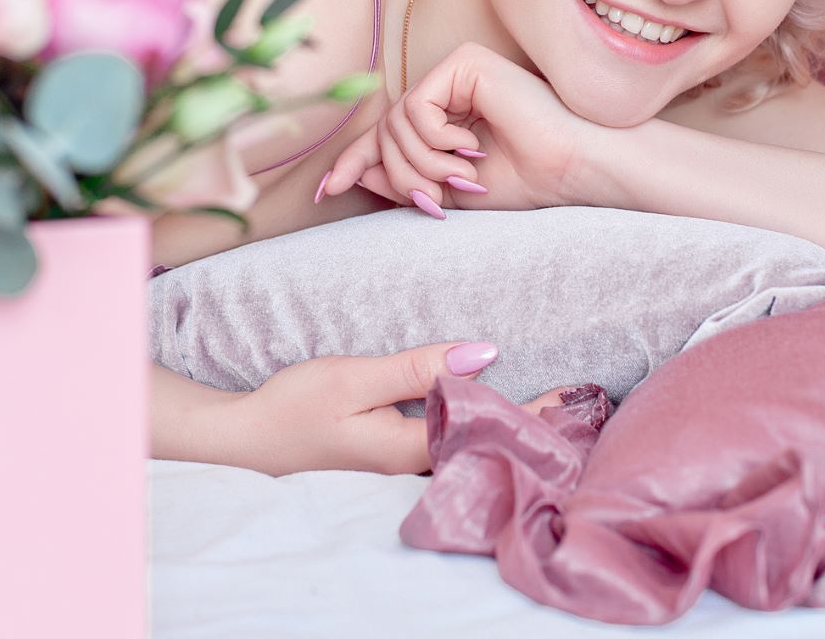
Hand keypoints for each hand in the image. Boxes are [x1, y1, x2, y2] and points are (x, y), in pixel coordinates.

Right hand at [204, 340, 585, 475]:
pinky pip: (448, 448)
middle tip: (580, 408)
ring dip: (508, 429)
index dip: (534, 415)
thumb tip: (484, 355)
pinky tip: (491, 414)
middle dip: (533, 429)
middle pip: (487, 449)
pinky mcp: (391, 460)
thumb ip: (417, 368)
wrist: (244, 440)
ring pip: (470, 450)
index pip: (488, 431)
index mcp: (412, 450)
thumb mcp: (355, 378)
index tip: (574, 398)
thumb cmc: (294, 407)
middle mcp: (414, 468)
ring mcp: (402, 468)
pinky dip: (477, 429)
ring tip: (551, 412)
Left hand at [320, 41, 598, 213]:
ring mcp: (457, 70)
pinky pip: (416, 104)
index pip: (388, 133)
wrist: (571, 169)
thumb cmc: (527, 181)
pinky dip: (436, 138)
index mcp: (449, 113)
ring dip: (422, 162)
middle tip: (433, 201)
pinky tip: (471, 147)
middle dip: (399, 174)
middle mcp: (450, 85)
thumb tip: (356, 172)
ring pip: (396, 121)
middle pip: (386, 130)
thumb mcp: (451, 189)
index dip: (354, 160)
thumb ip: (406, 179)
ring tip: (462, 178)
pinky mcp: (465, 62)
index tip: (325, 190)